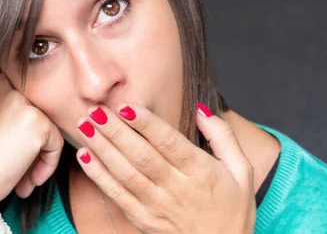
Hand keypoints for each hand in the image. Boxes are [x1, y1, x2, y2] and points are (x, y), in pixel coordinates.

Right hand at [0, 73, 63, 202]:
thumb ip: (6, 114)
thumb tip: (35, 118)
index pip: (21, 104)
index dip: (18, 135)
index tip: (7, 157)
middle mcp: (4, 85)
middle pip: (34, 116)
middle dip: (29, 148)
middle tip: (18, 175)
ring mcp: (21, 101)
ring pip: (45, 129)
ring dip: (37, 159)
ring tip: (22, 183)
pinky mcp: (36, 121)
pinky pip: (55, 143)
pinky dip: (48, 165)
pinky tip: (28, 183)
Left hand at [75, 102, 255, 233]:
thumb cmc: (232, 208)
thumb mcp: (241, 169)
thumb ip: (222, 135)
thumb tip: (201, 108)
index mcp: (200, 171)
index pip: (169, 143)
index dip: (146, 124)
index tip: (126, 105)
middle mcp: (177, 188)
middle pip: (141, 156)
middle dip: (116, 131)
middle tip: (96, 108)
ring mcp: (157, 206)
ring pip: (125, 173)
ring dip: (102, 148)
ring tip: (85, 125)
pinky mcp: (144, 219)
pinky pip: (117, 196)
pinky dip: (99, 176)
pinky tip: (85, 157)